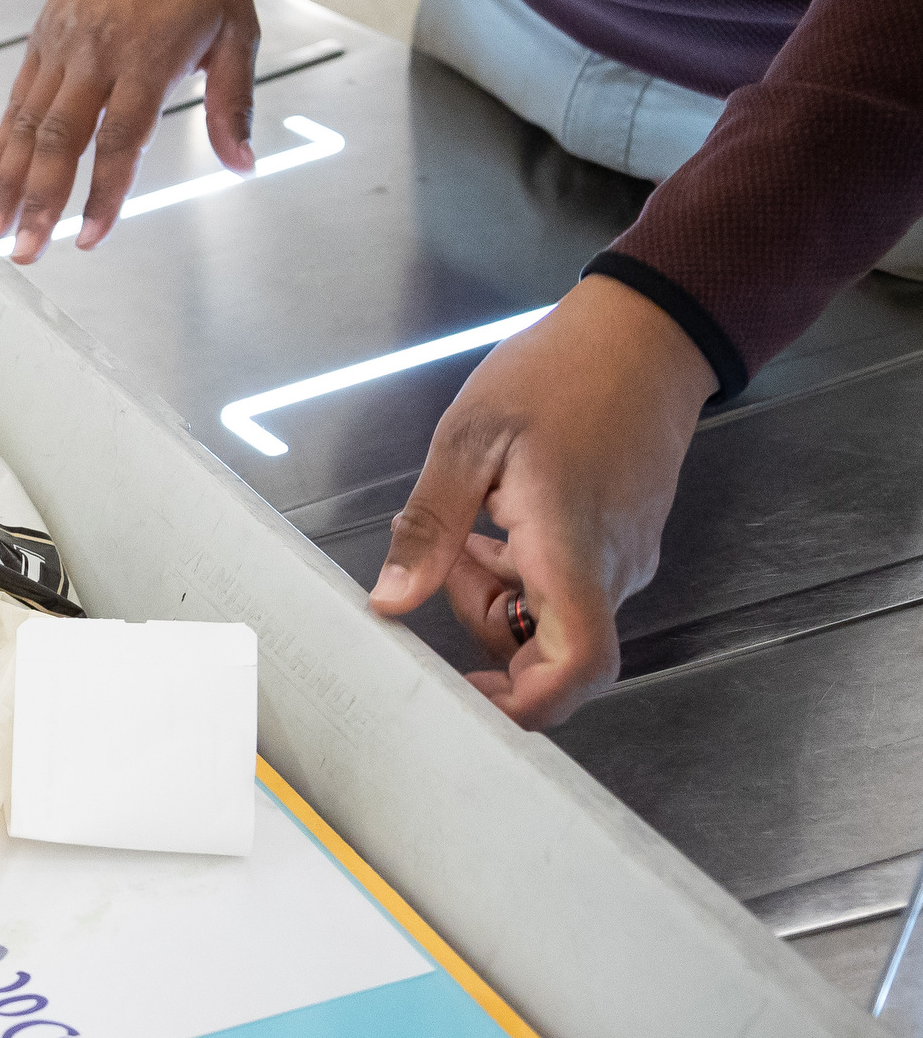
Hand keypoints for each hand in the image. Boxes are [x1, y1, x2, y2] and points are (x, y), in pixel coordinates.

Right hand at [0, 0, 261, 261]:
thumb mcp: (238, 32)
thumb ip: (234, 104)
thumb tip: (242, 164)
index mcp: (148, 57)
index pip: (120, 141)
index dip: (103, 195)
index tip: (90, 238)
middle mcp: (96, 54)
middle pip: (60, 142)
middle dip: (39, 203)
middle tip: (25, 252)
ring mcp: (63, 45)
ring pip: (28, 125)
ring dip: (8, 183)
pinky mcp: (43, 37)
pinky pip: (17, 100)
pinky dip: (1, 144)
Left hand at [367, 277, 716, 727]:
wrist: (646, 333)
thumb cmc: (560, 373)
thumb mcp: (469, 439)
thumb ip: (430, 528)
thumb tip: (390, 604)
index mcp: (572, 548)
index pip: (575, 665)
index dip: (526, 704)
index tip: (468, 699)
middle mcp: (610, 569)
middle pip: (549, 651)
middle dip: (483, 634)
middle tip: (438, 571)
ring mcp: (621, 558)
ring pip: (549, 619)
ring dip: (490, 594)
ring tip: (457, 531)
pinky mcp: (619, 544)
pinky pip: (563, 588)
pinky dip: (515, 573)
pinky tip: (488, 524)